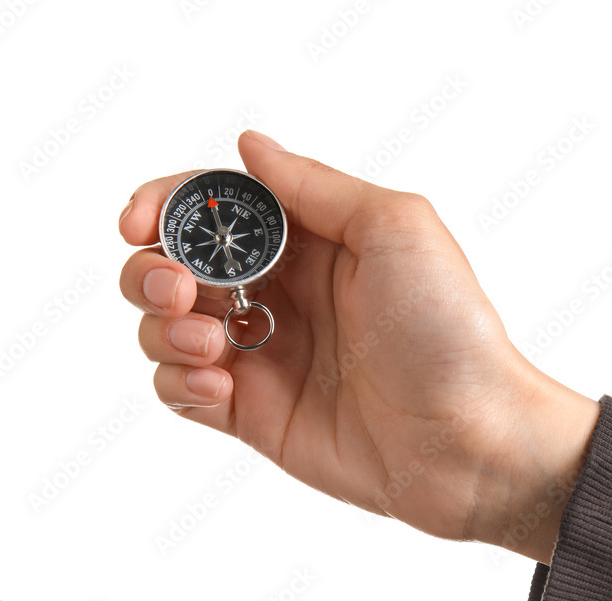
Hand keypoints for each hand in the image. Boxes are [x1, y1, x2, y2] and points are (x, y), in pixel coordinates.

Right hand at [118, 130, 598, 563]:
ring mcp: (266, 356)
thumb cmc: (450, 331)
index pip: (215, 209)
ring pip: (166, 330)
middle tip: (178, 292)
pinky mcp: (256, 416)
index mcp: (312, 242)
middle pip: (175, 267)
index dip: (167, 207)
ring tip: (212, 346)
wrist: (471, 441)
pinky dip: (179, 384)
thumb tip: (250, 147)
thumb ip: (314, 188)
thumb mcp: (396, 229)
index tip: (140, 222)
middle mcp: (281, 294)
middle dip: (153, 272)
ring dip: (164, 331)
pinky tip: (220, 388)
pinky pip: (182, 392)